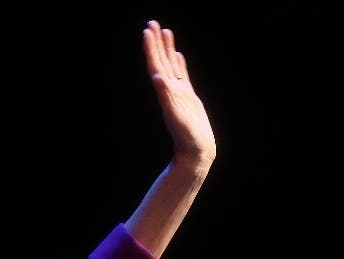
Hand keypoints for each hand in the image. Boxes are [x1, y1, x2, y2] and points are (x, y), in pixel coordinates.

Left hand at [143, 20, 216, 166]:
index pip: (156, 66)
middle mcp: (171, 90)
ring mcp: (179, 93)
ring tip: (164, 31)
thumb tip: (157, 77)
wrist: (196, 152)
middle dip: (156, 43)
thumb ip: (166, 97)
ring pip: (171, 66)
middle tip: (152, 23)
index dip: (151, 49)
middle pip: (161, 62)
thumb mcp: (176, 117)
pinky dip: (179, 64)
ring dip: (166, 49)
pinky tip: (177, 55)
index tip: (147, 31)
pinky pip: (182, 76)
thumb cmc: (187, 138)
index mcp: (166, 93)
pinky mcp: (188, 98)